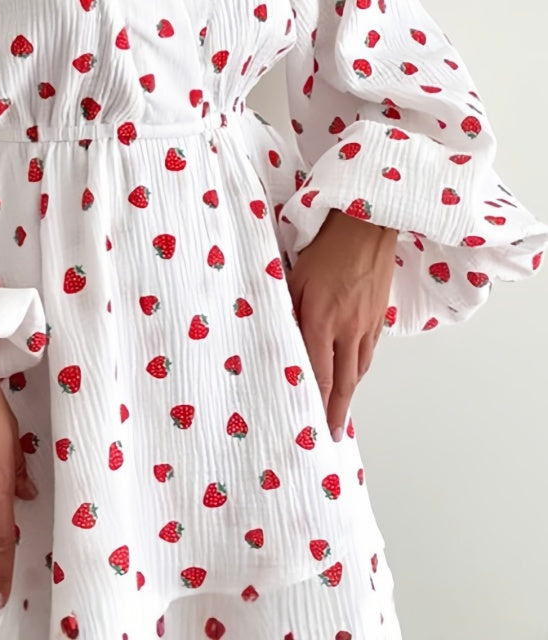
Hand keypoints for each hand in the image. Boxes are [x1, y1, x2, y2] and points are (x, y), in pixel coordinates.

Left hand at [285, 208, 397, 440]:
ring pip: (359, 369)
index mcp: (322, 321)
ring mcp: (367, 324)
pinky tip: (354, 374)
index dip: (314, 401)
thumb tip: (281, 334)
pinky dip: (360, 369)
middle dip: (336, 411)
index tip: (310, 423)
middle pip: (343, 382)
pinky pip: (369, 351)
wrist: (367, 225)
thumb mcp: (294, 277)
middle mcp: (348, 329)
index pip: (317, 373)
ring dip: (349, 393)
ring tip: (340, 411)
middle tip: (331, 434)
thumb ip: (287, 309)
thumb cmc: (326, 246)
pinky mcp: (380, 316)